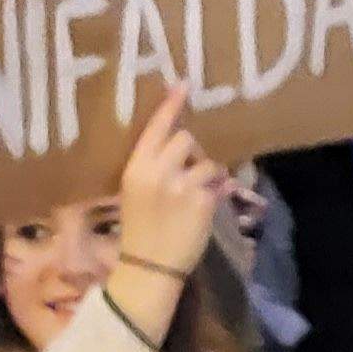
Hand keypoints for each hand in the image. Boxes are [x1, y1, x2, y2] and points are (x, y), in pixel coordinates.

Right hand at [102, 100, 222, 347]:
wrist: (149, 266)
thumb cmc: (139, 229)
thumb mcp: (134, 193)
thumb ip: (152, 168)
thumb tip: (179, 146)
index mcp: (136, 168)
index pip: (156, 128)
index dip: (172, 106)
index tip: (184, 84)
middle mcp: (157, 172)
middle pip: (185, 139)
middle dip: (191, 152)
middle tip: (189, 170)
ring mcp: (182, 186)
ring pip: (207, 163)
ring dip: (207, 176)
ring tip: (196, 196)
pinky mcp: (202, 201)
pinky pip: (218, 185)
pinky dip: (216, 194)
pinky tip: (205, 209)